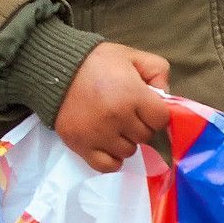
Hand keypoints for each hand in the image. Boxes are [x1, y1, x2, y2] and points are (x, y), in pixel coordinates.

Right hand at [55, 44, 172, 171]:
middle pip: (145, 136)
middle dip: (141, 125)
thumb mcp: (134, 57)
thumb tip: (166, 97)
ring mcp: (98, 135)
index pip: (161, 120)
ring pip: (128, 151)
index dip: (156, 113)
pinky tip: (108, 144)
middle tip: (128, 113)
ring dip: (126, 141)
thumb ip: (158, 72)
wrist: (57, 69)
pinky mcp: (80, 145)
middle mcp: (117, 118)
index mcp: (133, 95)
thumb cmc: (99, 62)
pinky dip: (111, 159)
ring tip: (115, 125)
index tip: (145, 106)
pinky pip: (107, 166)